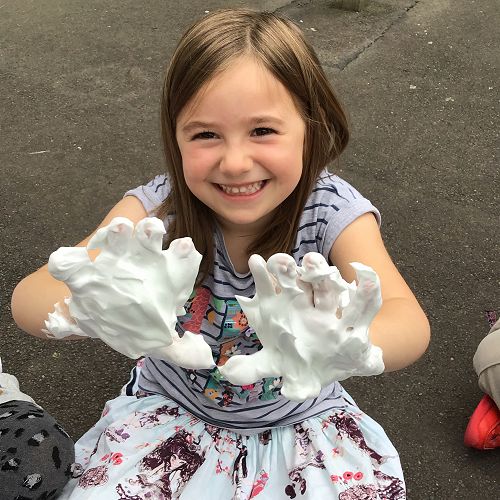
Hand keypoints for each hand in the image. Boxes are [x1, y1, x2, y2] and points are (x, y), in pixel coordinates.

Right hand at [44, 217, 213, 369]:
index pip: (178, 260)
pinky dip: (67, 261)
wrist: (103, 321)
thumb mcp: (157, 339)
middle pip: (147, 237)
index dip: (183, 254)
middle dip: (150, 230)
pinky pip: (70, 263)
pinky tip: (71, 262)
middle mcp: (140, 262)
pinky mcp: (82, 274)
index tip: (184, 248)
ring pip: (116, 237)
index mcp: (162, 275)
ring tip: (120, 230)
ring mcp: (111, 263)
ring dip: (118, 231)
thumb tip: (204, 360)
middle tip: (152, 230)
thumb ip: (180, 350)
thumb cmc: (138, 323)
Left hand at [218, 252, 383, 400]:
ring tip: (312, 262)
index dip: (262, 275)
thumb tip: (226, 372)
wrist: (333, 365)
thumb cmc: (300, 360)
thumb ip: (253, 367)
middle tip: (281, 261)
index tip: (255, 262)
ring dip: (319, 271)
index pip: (270, 288)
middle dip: (289, 270)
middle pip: (295, 280)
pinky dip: (366, 288)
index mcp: (282, 309)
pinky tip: (366, 275)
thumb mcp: (277, 365)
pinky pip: (361, 301)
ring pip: (323, 284)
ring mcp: (327, 307)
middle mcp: (303, 302)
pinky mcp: (353, 317)